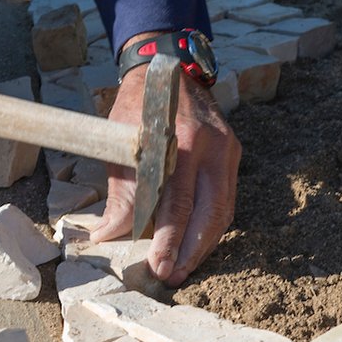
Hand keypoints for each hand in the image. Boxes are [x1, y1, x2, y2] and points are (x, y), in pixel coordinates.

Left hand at [91, 57, 241, 287]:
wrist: (167, 64)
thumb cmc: (137, 103)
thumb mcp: (120, 141)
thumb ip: (120, 191)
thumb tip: (108, 234)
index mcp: (179, 140)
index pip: (177, 203)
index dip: (168, 239)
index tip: (158, 266)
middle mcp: (210, 145)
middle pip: (210, 213)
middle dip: (191, 251)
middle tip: (171, 276)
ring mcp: (227, 147)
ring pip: (224, 210)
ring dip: (205, 244)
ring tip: (183, 268)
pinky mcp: (233, 150)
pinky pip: (227, 197)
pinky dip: (213, 224)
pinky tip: (197, 243)